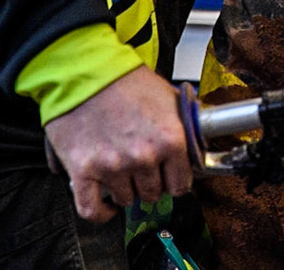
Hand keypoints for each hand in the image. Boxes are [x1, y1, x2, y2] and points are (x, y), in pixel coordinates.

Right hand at [43, 66, 191, 220]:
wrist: (85, 69)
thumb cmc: (125, 79)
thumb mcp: (169, 97)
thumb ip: (186, 126)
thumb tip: (200, 142)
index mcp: (170, 139)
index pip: (181, 185)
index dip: (174, 180)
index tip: (167, 176)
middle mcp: (144, 156)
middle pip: (153, 193)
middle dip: (148, 182)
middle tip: (140, 165)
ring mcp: (113, 166)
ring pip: (126, 200)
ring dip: (124, 189)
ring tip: (120, 170)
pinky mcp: (83, 171)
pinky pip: (92, 210)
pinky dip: (101, 213)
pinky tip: (106, 206)